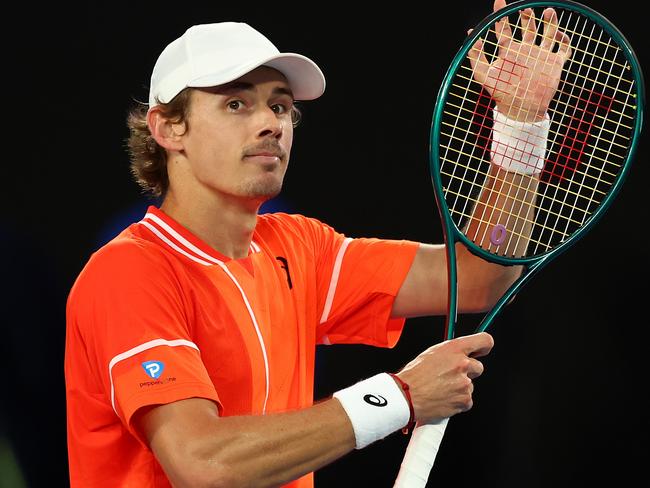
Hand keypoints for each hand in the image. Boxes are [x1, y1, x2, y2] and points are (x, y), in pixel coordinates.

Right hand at [396, 332, 493, 422]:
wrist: (406, 396)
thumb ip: (450, 352)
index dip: (484, 346)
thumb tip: (461, 353)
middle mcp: (462, 364)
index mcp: (454, 348)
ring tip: (441, 389)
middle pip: (478, 367)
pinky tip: (444, 398)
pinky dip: (457, 401)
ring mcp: (465, 383)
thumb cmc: (414, 375)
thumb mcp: (432, 353)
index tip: (482, 350)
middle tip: (451, 376)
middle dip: (468, 372)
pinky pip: (467, 400)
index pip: (484, 341)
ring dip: (460, 387)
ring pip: (470, 385)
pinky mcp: (464, 400)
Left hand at [468, 0, 571, 121]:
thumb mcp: (483, 74)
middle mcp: (525, 51)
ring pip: (547, 33)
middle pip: (527, 27)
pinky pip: (564, 48)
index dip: (500, 14)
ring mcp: (540, 56)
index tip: (498, 1)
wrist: (521, 109)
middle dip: (526, 16)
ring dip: (549, 21)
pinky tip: (558, 35)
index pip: (503, 29)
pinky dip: (564, 39)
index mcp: (508, 52)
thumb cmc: (501, 93)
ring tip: (548, 11)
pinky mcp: (554, 63)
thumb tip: (471, 34)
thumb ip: (475, 55)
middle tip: (524, 7)